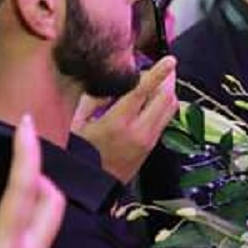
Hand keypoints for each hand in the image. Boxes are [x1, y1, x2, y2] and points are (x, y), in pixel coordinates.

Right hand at [0, 114, 65, 247]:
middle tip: (16, 160)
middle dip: (38, 175)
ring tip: (10, 186)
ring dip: (35, 198)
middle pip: (52, 201)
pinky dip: (27, 222)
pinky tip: (5, 218)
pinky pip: (38, 242)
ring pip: (49, 222)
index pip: (26, 188)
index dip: (28, 151)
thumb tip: (4, 188)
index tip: (26, 125)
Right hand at [72, 56, 178, 182]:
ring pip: (171, 108)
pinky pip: (166, 119)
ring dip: (168, 92)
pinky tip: (155, 100)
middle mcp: (139, 130)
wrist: (92, 187)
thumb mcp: (77, 124)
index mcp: (118, 122)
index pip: (143, 91)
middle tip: (162, 69)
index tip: (170, 60)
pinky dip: (164, 105)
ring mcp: (150, 139)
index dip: (158, 73)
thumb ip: (92, 100)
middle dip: (167, 80)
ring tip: (160, 82)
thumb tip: (110, 82)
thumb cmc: (79, 153)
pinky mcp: (153, 146)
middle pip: (166, 97)